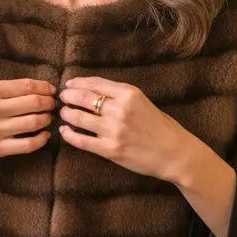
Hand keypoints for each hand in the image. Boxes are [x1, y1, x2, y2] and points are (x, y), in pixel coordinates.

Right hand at [0, 78, 55, 167]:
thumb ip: (0, 92)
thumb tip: (31, 90)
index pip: (27, 86)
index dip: (45, 88)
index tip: (52, 90)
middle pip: (35, 102)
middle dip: (49, 103)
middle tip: (53, 105)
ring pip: (34, 122)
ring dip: (46, 119)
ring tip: (48, 118)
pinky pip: (27, 144)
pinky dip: (41, 139)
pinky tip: (44, 136)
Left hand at [57, 77, 202, 183]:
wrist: (174, 153)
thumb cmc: (160, 126)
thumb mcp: (142, 101)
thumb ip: (120, 94)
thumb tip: (92, 89)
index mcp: (129, 94)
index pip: (95, 84)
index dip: (77, 83)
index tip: (69, 84)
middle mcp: (120, 110)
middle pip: (83, 99)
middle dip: (69, 96)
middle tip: (62, 97)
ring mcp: (114, 131)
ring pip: (79, 119)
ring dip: (67, 114)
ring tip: (63, 113)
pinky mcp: (110, 150)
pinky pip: (82, 141)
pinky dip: (69, 135)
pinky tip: (64, 132)